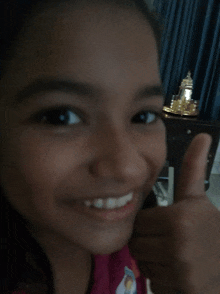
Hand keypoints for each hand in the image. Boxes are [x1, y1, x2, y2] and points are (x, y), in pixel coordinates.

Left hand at [128, 133, 219, 293]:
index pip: (140, 223)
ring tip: (175, 255)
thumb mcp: (198, 198)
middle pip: (138, 243)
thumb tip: (202, 134)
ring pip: (144, 262)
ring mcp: (180, 270)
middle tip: (169, 241)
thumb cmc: (211, 228)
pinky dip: (162, 278)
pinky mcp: (182, 288)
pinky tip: (179, 271)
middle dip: (149, 242)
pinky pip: (155, 281)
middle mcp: (177, 244)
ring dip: (155, 260)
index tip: (164, 225)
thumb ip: (193, 168)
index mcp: (178, 218)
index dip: (150, 224)